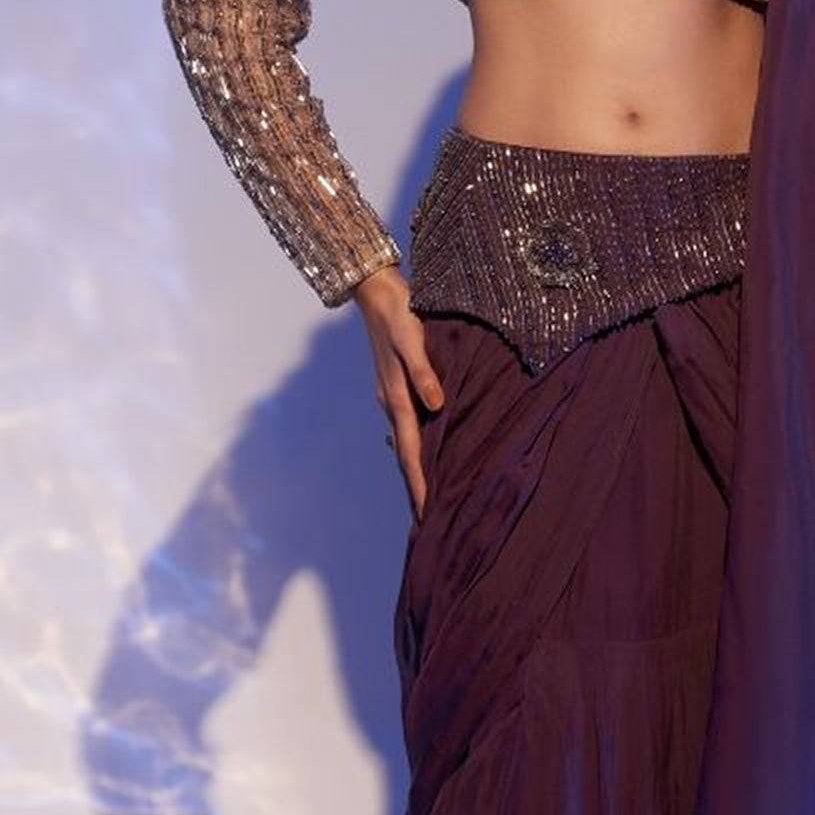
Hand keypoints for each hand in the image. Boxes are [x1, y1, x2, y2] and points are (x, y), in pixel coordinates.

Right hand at [354, 260, 443, 519]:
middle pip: (406, 456)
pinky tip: (425, 452)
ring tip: (427, 497)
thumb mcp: (412, 340)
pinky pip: (408, 426)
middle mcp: (393, 404)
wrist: (376, 292)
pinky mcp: (396, 386)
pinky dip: (416, 447)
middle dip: (416, 489)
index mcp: (398, 398)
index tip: (426, 515)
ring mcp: (392, 396)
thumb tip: (438, 406)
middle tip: (428, 522)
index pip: (411, 452)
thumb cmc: (399, 314)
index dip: (420, 484)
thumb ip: (424, 372)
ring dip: (416, 471)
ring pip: (406, 443)